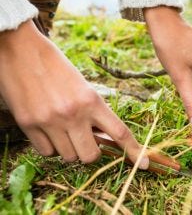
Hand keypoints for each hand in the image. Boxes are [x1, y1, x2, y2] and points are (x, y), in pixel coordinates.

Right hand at [0, 21, 148, 166]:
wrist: (22, 50)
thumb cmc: (56, 65)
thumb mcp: (82, 85)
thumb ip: (93, 111)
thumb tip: (100, 135)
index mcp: (92, 100)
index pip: (119, 132)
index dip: (135, 151)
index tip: (145, 164)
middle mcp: (73, 114)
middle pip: (91, 156)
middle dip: (91, 151)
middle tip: (86, 137)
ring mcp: (50, 121)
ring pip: (68, 156)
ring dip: (70, 147)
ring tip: (64, 127)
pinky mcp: (29, 125)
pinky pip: (47, 153)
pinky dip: (51, 146)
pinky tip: (49, 129)